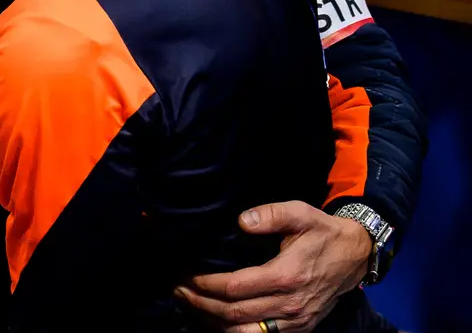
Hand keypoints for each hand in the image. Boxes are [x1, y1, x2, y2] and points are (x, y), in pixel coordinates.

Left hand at [174, 201, 371, 331]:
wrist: (354, 255)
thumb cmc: (322, 232)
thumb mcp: (299, 213)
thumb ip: (270, 214)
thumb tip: (242, 221)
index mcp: (285, 276)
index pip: (236, 287)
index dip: (207, 284)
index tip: (187, 275)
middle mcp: (289, 304)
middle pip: (236, 314)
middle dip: (203, 304)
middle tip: (179, 291)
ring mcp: (295, 321)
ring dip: (215, 323)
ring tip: (192, 306)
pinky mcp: (299, 327)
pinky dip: (237, 332)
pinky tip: (218, 320)